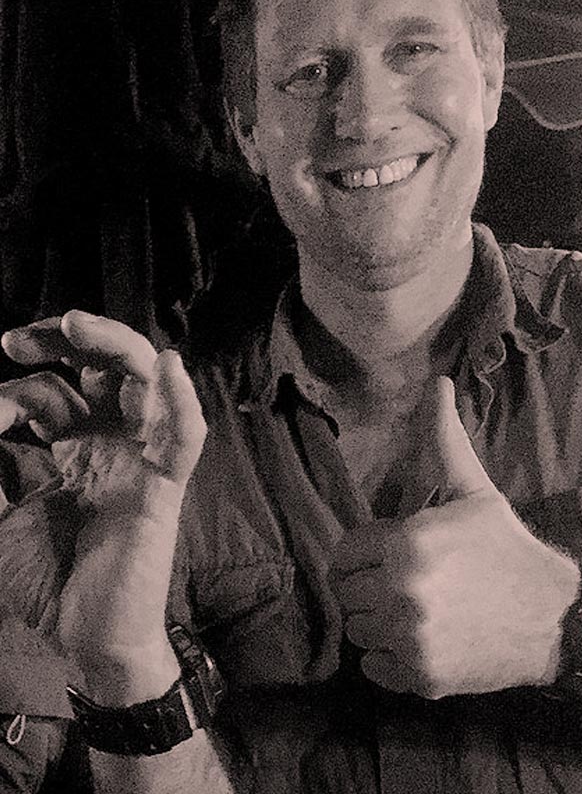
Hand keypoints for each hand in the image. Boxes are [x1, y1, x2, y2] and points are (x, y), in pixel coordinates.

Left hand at [0, 312, 205, 696]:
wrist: (88, 637)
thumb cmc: (47, 580)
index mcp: (71, 447)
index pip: (48, 389)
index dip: (8, 387)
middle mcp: (109, 442)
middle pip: (102, 367)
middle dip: (65, 340)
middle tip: (17, 338)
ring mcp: (140, 459)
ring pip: (146, 382)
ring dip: (115, 346)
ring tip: (77, 325)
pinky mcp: (165, 486)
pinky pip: (184, 437)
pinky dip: (181, 401)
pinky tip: (168, 368)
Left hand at [330, 377, 580, 698]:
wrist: (555, 616)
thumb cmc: (508, 549)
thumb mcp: (476, 492)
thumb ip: (443, 442)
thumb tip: (437, 383)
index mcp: (406, 543)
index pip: (345, 552)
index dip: (369, 552)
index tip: (400, 555)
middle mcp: (399, 592)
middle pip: (348, 593)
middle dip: (373, 586)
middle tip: (414, 583)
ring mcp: (408, 639)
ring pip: (358, 631)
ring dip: (381, 623)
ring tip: (423, 611)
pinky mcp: (417, 677)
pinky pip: (375, 668)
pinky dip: (394, 659)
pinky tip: (428, 640)